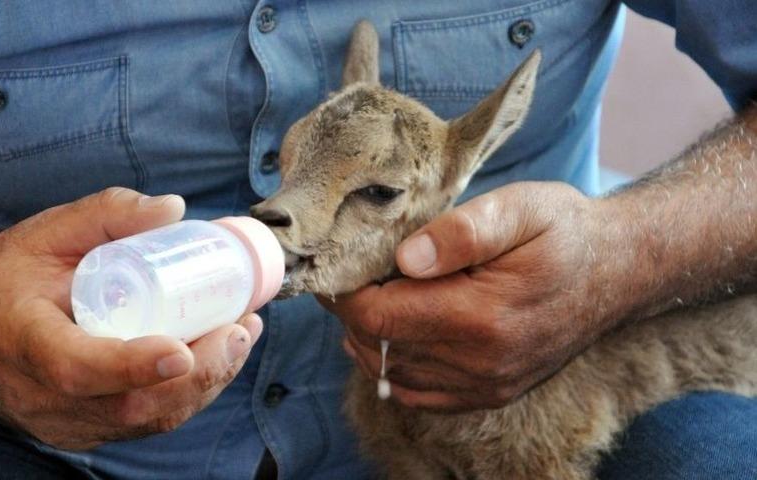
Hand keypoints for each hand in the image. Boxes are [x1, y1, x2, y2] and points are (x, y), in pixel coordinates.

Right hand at [0, 187, 261, 448]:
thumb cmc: (4, 282)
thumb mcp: (45, 233)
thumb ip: (106, 215)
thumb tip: (175, 209)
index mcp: (24, 342)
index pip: (77, 368)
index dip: (133, 366)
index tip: (183, 350)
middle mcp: (43, 397)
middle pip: (130, 406)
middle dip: (201, 372)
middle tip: (241, 328)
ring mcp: (65, 424)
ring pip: (148, 420)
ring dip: (207, 383)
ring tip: (241, 337)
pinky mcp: (85, 431)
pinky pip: (146, 422)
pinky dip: (189, 393)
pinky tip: (217, 358)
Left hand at [321, 182, 626, 410]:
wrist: (618, 270)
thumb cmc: (565, 231)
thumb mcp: (520, 209)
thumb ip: (461, 232)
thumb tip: (404, 259)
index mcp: (482, 317)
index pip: (378, 318)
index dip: (346, 293)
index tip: (340, 264)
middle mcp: (481, 364)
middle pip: (378, 348)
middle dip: (353, 312)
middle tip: (354, 273)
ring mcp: (487, 385)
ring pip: (392, 373)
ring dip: (370, 338)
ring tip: (374, 296)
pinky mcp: (491, 392)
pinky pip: (418, 393)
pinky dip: (394, 366)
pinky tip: (396, 333)